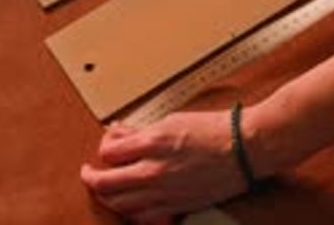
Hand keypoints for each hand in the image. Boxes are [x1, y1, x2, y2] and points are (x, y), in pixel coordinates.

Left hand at [81, 110, 245, 220]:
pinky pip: (142, 218)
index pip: (109, 152)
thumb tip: (122, 134)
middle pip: (106, 184)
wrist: (243, 148)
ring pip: (120, 204)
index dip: (103, 148)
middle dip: (93, 178)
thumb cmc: (213, 129)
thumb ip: (143, 131)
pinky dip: (131, 213)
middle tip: (89, 173)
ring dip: (109, 196)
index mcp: (152, 142)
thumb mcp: (173, 120)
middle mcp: (153, 171)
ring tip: (107, 189)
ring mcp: (163, 193)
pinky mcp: (175, 207)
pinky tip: (131, 205)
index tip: (106, 145)